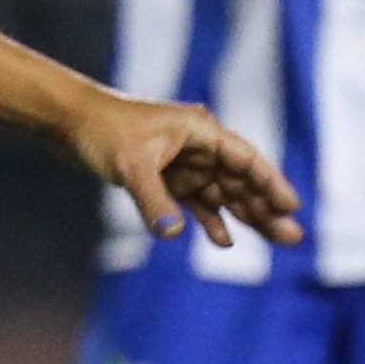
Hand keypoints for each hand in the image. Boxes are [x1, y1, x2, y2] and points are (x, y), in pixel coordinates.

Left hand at [64, 91, 302, 251]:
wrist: (70, 122)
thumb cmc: (103, 131)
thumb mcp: (131, 165)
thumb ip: (153, 199)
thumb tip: (173, 233)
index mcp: (200, 131)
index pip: (245, 159)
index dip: (269, 183)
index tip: (291, 206)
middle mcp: (197, 147)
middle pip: (240, 181)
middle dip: (266, 208)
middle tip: (293, 238)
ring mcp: (183, 164)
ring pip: (223, 194)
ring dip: (247, 216)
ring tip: (277, 240)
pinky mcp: (166, 178)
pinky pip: (196, 202)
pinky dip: (210, 220)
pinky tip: (224, 241)